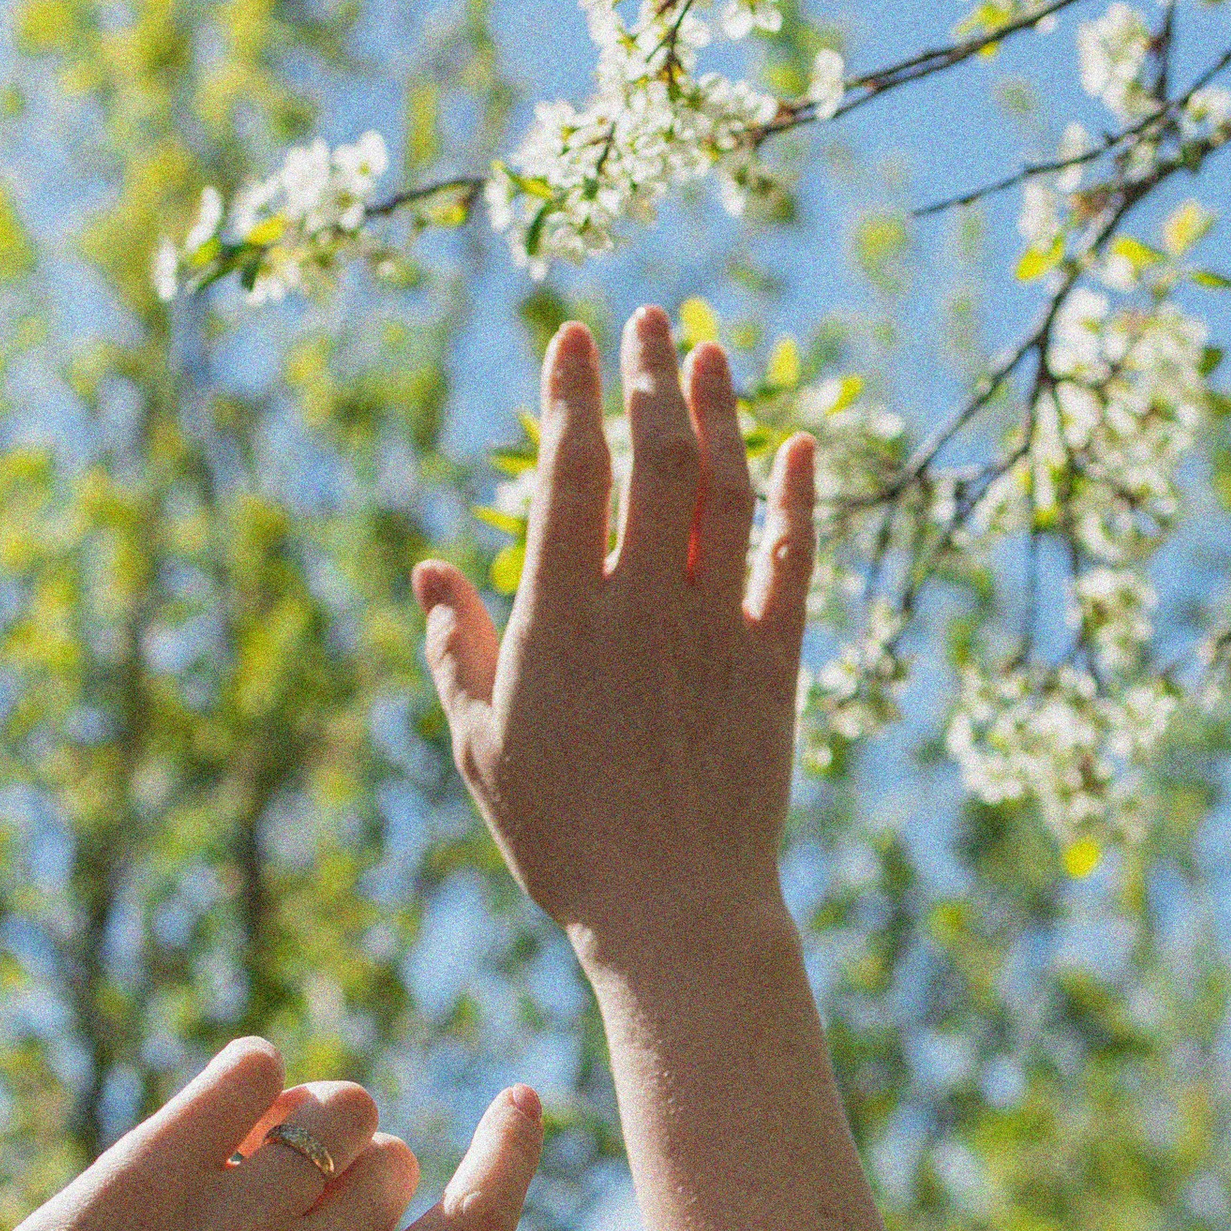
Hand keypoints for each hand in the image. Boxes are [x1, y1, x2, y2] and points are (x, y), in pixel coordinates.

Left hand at [0, 1037, 543, 1230]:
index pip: (475, 1230)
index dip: (509, 1156)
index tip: (521, 1101)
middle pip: (388, 1163)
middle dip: (354, 1172)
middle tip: (281, 1214)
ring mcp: (226, 1224)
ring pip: (329, 1108)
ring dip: (304, 1120)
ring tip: (243, 1165)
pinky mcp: (148, 1172)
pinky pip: (250, 1071)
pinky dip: (249, 1076)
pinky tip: (213, 1118)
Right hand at [413, 309, 815, 975]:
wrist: (674, 912)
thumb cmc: (562, 837)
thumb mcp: (482, 748)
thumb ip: (455, 651)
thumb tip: (431, 570)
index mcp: (559, 622)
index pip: (567, 475)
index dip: (568, 397)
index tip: (568, 337)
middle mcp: (642, 609)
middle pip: (654, 460)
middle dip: (647, 377)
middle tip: (646, 319)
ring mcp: (716, 631)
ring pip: (726, 493)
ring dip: (721, 413)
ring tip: (711, 352)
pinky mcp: (776, 663)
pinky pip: (793, 560)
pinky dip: (800, 497)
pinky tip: (798, 446)